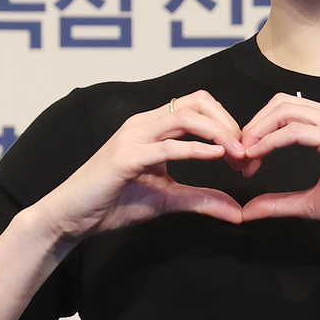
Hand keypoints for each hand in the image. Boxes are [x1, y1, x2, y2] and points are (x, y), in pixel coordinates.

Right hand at [36, 90, 247, 240]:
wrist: (72, 217)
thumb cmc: (113, 202)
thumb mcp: (167, 199)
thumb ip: (201, 199)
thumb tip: (237, 210)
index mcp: (152, 127)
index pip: (197, 106)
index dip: (227, 123)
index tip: (245, 153)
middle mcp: (142, 124)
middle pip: (196, 102)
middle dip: (228, 122)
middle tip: (247, 151)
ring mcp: (132, 137)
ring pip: (184, 116)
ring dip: (219, 132)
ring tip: (238, 154)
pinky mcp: (125, 158)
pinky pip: (166, 147)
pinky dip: (195, 149)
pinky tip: (215, 156)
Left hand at [238, 93, 319, 242]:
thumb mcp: (313, 202)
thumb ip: (280, 202)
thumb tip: (250, 209)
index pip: (288, 110)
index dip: (260, 130)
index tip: (244, 159)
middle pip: (282, 103)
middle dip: (254, 126)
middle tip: (238, 155)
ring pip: (285, 110)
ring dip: (257, 132)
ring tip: (244, 157)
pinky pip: (295, 131)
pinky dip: (270, 142)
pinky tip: (257, 157)